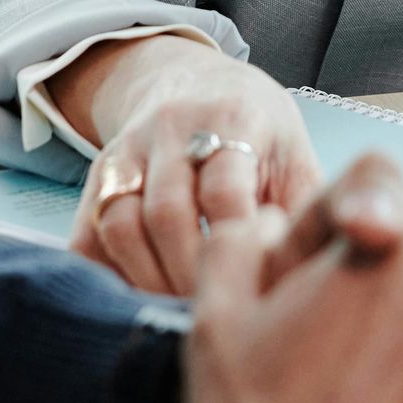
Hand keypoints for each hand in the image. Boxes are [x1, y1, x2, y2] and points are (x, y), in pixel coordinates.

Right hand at [66, 39, 319, 292]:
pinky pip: (85, 230)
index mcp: (234, 117)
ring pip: (119, 221)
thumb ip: (309, 210)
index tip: (250, 288)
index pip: (223, 189)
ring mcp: (129, 148)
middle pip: (166, 212)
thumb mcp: (295, 155)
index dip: (234, 245)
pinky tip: (132, 303)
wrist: (197, 83)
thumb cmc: (261, 134)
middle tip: (211, 319)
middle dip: (187, 274)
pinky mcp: (100, 172)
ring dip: (145, 279)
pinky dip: (101, 273)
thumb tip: (317, 276)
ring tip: (175, 315)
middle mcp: (174, 127)